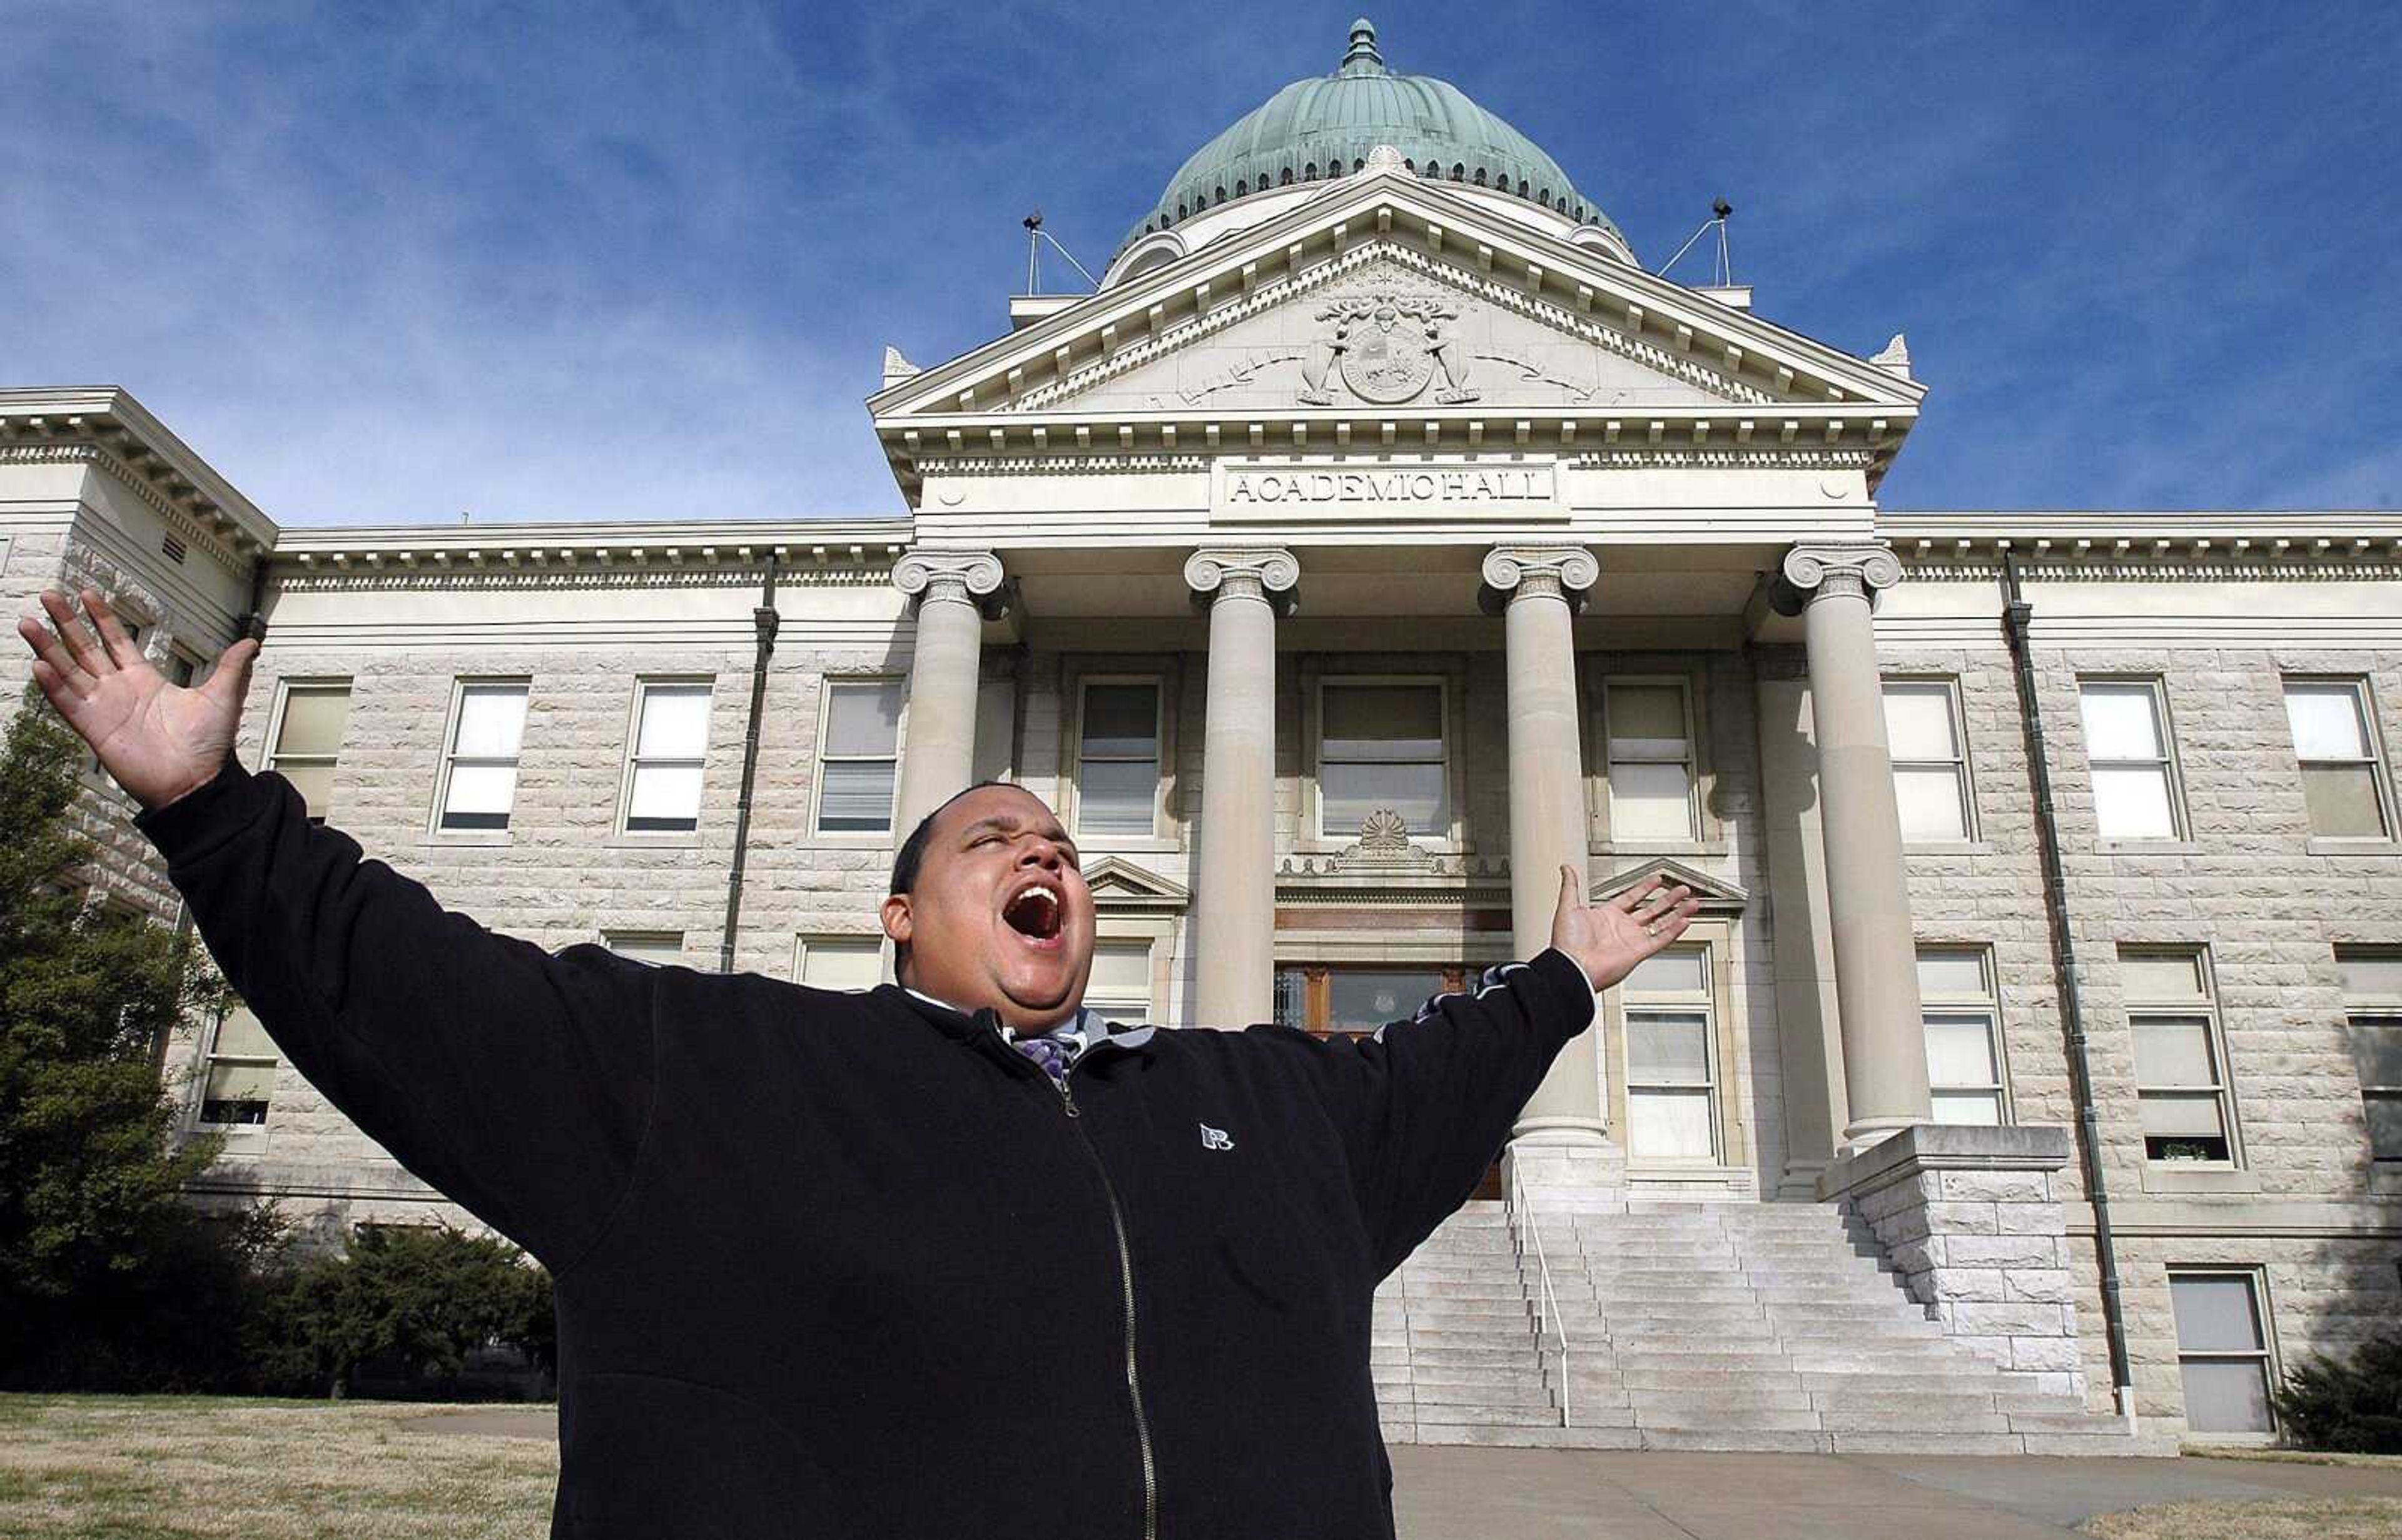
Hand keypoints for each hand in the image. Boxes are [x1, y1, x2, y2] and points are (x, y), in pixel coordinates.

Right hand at [16, 588, 257, 810]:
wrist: (196, 782)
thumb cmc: (208, 747)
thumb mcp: (222, 698)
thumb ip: (232, 668)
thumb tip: (251, 643)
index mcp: (145, 680)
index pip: (116, 641)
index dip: (102, 618)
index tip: (88, 594)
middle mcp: (119, 691)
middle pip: (85, 648)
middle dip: (67, 622)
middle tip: (49, 596)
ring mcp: (104, 708)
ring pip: (68, 670)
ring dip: (48, 648)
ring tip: (29, 622)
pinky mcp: (94, 728)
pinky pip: (68, 702)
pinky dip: (52, 685)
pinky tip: (39, 664)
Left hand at [1549, 865, 1698, 992]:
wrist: (1572, 967)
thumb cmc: (1566, 943)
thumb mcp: (1567, 907)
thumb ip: (1570, 886)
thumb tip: (1566, 868)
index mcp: (1606, 916)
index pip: (1631, 898)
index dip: (1644, 888)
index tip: (1656, 879)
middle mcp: (1621, 928)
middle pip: (1651, 910)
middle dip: (1667, 899)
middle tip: (1681, 889)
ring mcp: (1631, 940)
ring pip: (1660, 923)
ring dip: (1676, 913)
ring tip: (1691, 902)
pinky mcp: (1638, 952)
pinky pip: (1660, 939)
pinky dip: (1674, 931)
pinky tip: (1685, 921)